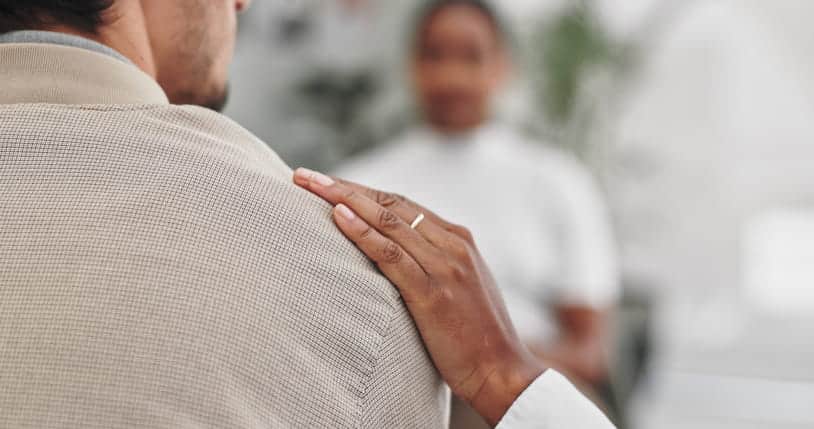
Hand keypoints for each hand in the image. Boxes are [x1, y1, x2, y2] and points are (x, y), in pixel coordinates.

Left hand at [293, 169, 545, 425]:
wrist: (502, 371)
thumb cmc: (476, 334)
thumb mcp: (459, 286)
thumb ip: (433, 263)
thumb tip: (394, 253)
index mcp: (458, 239)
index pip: (401, 204)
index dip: (361, 191)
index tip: (328, 184)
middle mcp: (452, 244)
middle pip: (390, 204)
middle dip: (344, 186)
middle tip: (305, 176)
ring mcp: (444, 267)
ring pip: (388, 222)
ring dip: (343, 199)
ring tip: (308, 186)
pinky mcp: (433, 293)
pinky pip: (391, 255)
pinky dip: (363, 233)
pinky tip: (338, 217)